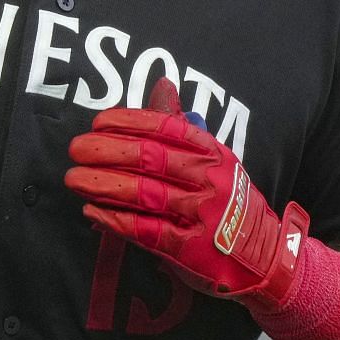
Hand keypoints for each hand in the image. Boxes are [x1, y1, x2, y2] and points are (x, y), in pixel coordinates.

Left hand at [65, 79, 305, 307]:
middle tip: (76, 149)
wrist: (265, 256)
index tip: (98, 122)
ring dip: (103, 184)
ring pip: (144, 193)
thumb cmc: (231, 202)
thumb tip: (161, 84)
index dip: (128, 122)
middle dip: (106, 151)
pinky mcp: (190, 249)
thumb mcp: (216, 160)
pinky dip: (115, 220)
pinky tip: (92, 212)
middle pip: (149, 158)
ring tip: (74, 178)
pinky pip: (146, 230)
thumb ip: (183, 126)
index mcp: (213, 153)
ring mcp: (201, 215)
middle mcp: (209, 179)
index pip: (166, 128)